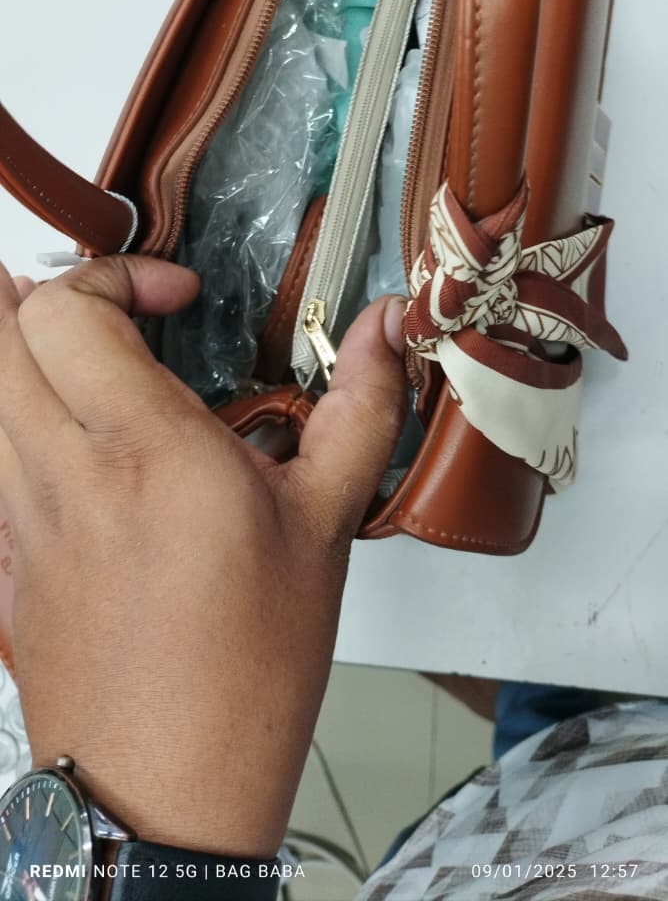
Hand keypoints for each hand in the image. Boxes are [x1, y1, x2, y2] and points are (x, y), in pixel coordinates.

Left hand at [0, 257, 405, 854]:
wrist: (166, 790)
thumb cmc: (247, 670)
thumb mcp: (324, 526)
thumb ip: (358, 407)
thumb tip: (385, 330)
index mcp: (146, 453)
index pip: (68, 309)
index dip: (115, 274)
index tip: (173, 298)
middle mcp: (63, 473)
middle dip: (49, 291)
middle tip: (113, 311)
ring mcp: (18, 515)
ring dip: (18, 347)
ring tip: (84, 357)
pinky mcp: (2, 555)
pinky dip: (10, 416)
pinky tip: (68, 439)